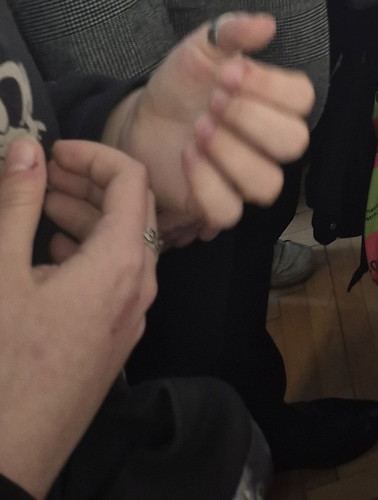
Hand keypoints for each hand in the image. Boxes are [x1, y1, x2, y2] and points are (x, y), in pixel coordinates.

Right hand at [0, 136, 157, 499]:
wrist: (7, 455)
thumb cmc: (4, 365)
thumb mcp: (2, 274)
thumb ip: (18, 205)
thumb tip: (26, 149)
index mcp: (120, 265)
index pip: (132, 180)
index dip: (94, 153)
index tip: (53, 150)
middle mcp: (138, 289)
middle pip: (132, 211)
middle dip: (89, 182)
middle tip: (44, 170)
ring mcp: (128, 320)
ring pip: (122, 246)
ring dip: (86, 217)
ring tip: (40, 204)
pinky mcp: (112, 343)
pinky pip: (114, 280)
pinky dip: (87, 252)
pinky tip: (49, 253)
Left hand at [103, 14, 312, 244]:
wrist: (142, 118)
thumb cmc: (182, 83)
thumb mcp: (201, 49)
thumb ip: (232, 31)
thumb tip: (266, 24)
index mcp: (277, 101)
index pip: (303, 98)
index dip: (269, 87)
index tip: (228, 73)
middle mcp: (271, 143)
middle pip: (294, 142)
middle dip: (250, 119)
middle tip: (212, 102)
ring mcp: (247, 178)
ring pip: (268, 184)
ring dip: (231, 155)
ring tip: (198, 131)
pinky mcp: (219, 206)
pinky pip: (229, 212)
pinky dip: (206, 184)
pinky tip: (187, 156)